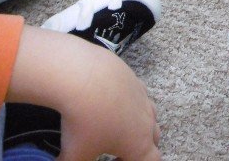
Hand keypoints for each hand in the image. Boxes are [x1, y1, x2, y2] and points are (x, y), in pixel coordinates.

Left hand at [9, 27, 160, 160]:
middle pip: (154, 140)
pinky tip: (107, 99)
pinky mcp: (133, 78)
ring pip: (149, 114)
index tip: (114, 160)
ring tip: (112, 123)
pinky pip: (138, 94)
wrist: (83, 76)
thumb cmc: (83, 121)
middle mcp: (147, 121)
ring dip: (136, 122)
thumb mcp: (74, 154)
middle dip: (138, 145)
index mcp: (138, 144)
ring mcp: (142, 97)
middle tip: (113, 147)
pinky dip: (128, 100)